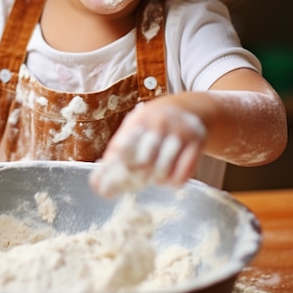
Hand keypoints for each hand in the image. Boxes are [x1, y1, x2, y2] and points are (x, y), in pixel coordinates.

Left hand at [90, 100, 206, 197]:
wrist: (189, 108)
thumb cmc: (153, 124)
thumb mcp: (133, 129)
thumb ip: (114, 155)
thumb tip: (96, 185)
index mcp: (140, 120)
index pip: (124, 147)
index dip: (117, 167)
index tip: (111, 182)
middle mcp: (160, 124)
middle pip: (144, 163)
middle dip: (137, 176)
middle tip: (136, 179)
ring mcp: (180, 134)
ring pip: (164, 171)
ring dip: (156, 180)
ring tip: (154, 175)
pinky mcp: (197, 144)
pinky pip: (182, 176)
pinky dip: (172, 183)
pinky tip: (168, 176)